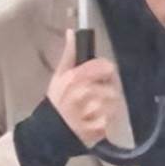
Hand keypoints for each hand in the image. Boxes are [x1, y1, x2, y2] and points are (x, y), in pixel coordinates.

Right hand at [47, 31, 120, 147]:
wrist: (49, 133)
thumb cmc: (56, 103)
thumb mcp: (59, 76)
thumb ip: (69, 54)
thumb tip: (72, 32)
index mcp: (76, 78)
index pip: (106, 67)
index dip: (106, 72)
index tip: (100, 78)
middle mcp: (86, 93)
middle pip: (113, 86)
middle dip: (106, 92)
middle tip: (94, 98)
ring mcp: (93, 112)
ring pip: (115, 103)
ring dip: (108, 108)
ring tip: (93, 111)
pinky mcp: (99, 128)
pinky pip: (112, 120)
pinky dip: (106, 122)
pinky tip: (93, 122)